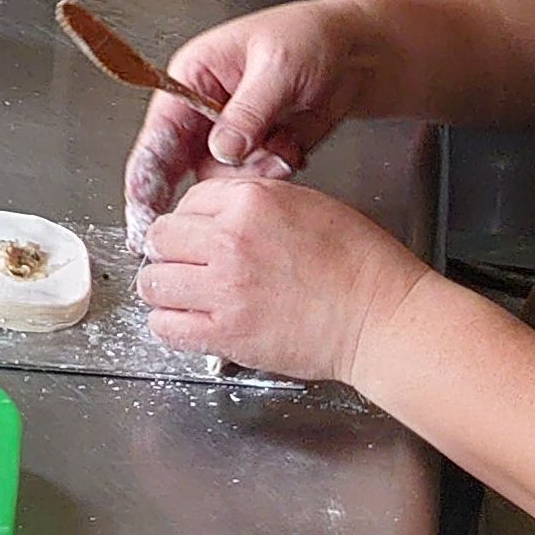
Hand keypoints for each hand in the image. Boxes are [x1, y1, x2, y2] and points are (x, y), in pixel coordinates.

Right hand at [122, 0, 380, 237]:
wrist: (356, 54)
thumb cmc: (311, 38)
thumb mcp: (278, 68)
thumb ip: (248, 111)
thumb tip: (222, 150)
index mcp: (193, 75)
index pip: (159, 129)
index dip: (147, 170)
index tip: (143, 206)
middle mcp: (204, 108)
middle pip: (180, 162)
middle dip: (206, 181)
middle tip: (217, 200)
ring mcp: (229, 134)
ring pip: (219, 177)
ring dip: (251, 175)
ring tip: (284, 149)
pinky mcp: (255, 153)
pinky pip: (251, 182)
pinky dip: (273, 174)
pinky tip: (293, 150)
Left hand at [137, 174, 430, 383]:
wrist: (381, 317)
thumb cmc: (359, 263)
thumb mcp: (305, 204)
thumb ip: (252, 204)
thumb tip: (215, 215)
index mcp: (250, 202)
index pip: (187, 202)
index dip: (192, 220)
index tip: (199, 235)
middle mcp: (230, 240)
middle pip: (159, 239)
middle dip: (170, 251)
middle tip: (185, 264)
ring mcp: (224, 288)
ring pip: (152, 283)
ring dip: (164, 289)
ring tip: (185, 294)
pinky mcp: (227, 333)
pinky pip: (166, 327)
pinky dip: (171, 325)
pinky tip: (189, 322)